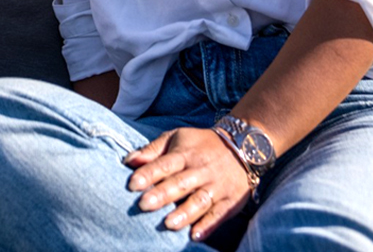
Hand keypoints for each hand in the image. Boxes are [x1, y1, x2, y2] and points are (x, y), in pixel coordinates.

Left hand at [124, 127, 251, 241]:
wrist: (243, 145)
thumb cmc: (200, 145)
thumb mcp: (176, 137)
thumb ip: (152, 151)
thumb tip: (128, 160)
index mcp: (185, 154)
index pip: (165, 164)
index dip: (149, 173)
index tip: (132, 184)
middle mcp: (201, 170)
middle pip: (180, 183)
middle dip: (162, 194)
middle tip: (143, 205)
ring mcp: (217, 186)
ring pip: (199, 200)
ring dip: (184, 213)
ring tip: (168, 223)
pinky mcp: (230, 200)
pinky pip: (219, 214)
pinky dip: (208, 225)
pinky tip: (195, 235)